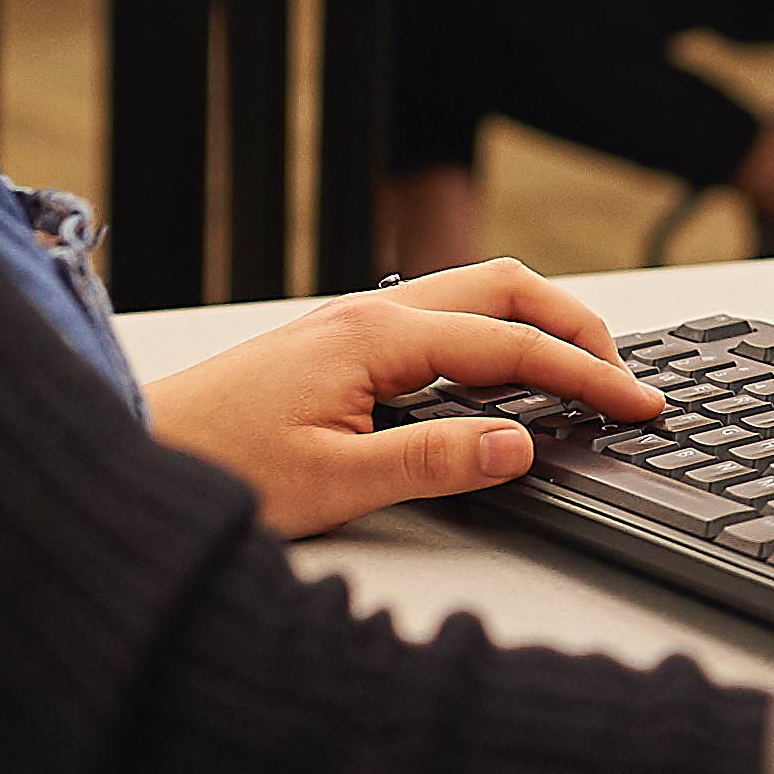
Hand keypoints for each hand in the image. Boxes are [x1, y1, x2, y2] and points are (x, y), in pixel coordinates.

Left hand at [144, 259, 661, 537]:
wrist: (133, 458)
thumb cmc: (215, 470)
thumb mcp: (333, 484)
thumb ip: (434, 462)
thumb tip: (521, 445)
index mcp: (377, 338)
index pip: (510, 347)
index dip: (586, 375)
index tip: (640, 402)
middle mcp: (369, 313)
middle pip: (504, 289)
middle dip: (577, 324)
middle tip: (626, 376)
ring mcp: (354, 322)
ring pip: (474, 295)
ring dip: (537, 323)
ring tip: (583, 372)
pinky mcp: (340, 344)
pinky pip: (442, 319)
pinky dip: (496, 335)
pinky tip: (504, 379)